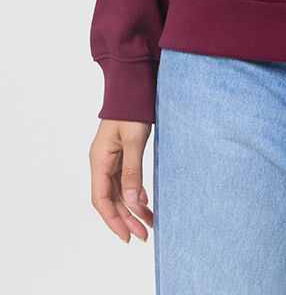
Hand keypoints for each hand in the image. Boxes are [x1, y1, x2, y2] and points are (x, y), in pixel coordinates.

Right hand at [89, 119, 152, 242]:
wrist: (132, 85)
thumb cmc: (131, 109)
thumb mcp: (133, 140)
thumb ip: (132, 171)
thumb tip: (131, 203)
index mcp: (99, 161)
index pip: (102, 200)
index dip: (114, 220)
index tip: (128, 236)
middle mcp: (102, 162)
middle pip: (111, 199)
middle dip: (126, 219)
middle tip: (144, 235)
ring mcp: (110, 158)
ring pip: (119, 191)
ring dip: (133, 208)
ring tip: (150, 223)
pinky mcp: (120, 153)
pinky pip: (125, 180)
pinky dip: (135, 192)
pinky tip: (146, 201)